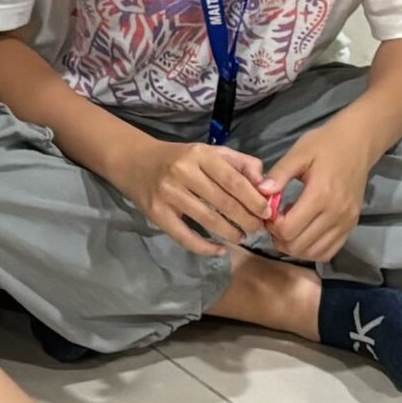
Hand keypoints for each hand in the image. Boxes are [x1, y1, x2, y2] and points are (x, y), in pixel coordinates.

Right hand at [118, 139, 272, 257]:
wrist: (134, 161)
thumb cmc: (179, 158)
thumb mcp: (209, 152)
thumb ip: (240, 164)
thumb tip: (265, 185)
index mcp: (200, 154)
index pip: (234, 180)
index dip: (253, 199)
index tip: (267, 213)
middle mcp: (184, 172)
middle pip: (223, 202)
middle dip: (246, 219)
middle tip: (258, 229)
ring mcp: (169, 194)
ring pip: (207, 220)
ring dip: (230, 233)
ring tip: (242, 237)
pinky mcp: (157, 213)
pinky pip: (185, 236)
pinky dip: (204, 247)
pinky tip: (218, 250)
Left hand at [264, 120, 373, 263]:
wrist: (358, 142)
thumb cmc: (325, 145)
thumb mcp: (298, 153)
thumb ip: (279, 174)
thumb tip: (261, 193)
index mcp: (321, 195)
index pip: (288, 229)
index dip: (272, 226)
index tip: (269, 213)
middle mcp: (336, 213)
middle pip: (298, 245)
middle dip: (279, 238)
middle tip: (275, 222)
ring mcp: (346, 221)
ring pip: (313, 253)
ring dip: (294, 247)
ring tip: (288, 228)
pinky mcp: (352, 225)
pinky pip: (329, 251)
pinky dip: (312, 249)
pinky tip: (304, 233)